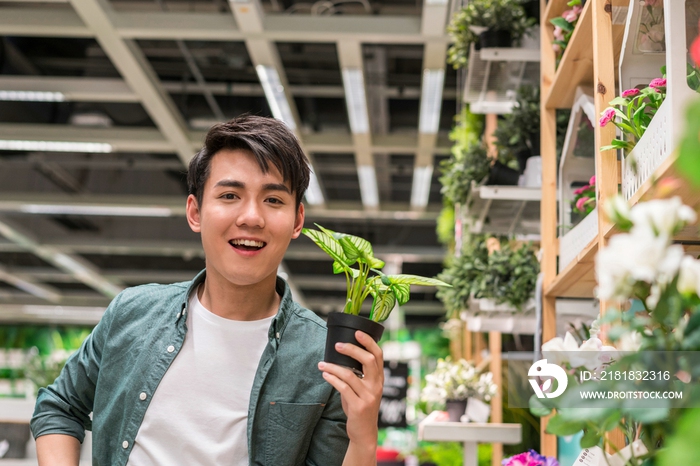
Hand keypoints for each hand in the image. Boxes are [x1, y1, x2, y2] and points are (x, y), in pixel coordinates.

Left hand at [318, 331, 383, 445]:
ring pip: (350, 374)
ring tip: (322, 364)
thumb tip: (340, 357)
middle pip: (368, 360)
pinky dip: (332, 379)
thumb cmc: (360, 407)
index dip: (369, 342)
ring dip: (333, 367)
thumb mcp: (363, 389)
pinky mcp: (359, 406)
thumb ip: (357, 375)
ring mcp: (369, 396)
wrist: (364, 433)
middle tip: (337, 345)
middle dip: (352, 349)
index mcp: (379, 378)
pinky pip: (343, 388)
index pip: (378, 355)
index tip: (357, 332)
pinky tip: (325, 375)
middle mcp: (377, 385)